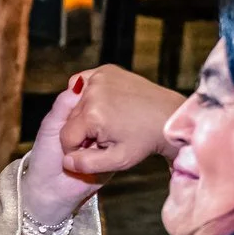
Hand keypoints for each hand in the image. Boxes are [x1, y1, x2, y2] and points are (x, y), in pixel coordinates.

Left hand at [20, 85, 106, 233]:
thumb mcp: (51, 125)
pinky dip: (108, 146)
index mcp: (76, 119)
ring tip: (89, 141)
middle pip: (103, 113)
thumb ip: (63, 104)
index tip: (86, 103)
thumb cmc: (45, 156)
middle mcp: (91, 130)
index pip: (89, 99)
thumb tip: (79, 82)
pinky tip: (97, 149)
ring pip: (111, 129)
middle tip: (86, 129)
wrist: (49, 190)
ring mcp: (102, 144)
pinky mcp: (111, 159)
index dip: (90, 98)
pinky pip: (115, 147)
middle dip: (99, 116)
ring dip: (104, 132)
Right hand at [57, 65, 180, 180]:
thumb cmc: (145, 140)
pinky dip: (89, 96)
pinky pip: (84, 84)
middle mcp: (92, 92)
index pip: (66, 136)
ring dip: (87, 115)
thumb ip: (87, 164)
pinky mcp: (106, 70)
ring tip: (109, 122)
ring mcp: (99, 77)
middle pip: (71, 119)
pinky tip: (105, 105)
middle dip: (83, 131)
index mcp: (93, 115)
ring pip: (77, 104)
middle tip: (106, 137)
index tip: (92, 151)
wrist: (167, 116)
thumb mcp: (117, 160)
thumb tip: (66, 162)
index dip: (75, 149)